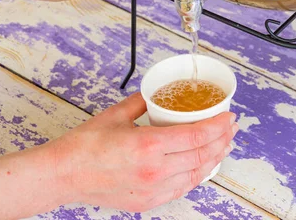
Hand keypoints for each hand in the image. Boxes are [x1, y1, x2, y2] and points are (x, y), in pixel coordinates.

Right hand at [48, 93, 238, 212]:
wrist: (64, 175)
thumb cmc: (85, 145)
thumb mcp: (117, 114)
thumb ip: (143, 102)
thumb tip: (158, 94)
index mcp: (148, 146)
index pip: (196, 136)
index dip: (218, 126)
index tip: (229, 117)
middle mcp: (155, 171)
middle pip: (202, 155)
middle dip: (222, 140)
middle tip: (231, 129)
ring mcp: (153, 189)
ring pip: (196, 174)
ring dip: (214, 159)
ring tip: (223, 145)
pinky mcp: (148, 201)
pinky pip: (182, 188)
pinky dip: (197, 175)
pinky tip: (202, 165)